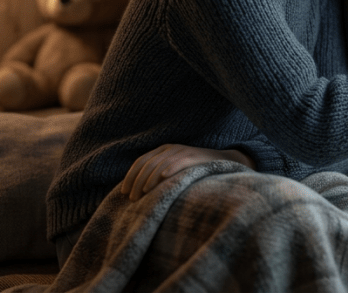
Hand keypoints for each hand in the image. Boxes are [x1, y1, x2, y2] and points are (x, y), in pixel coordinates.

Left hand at [120, 143, 252, 200]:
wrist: (222, 162)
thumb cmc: (194, 171)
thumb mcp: (173, 170)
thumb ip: (157, 175)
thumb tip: (136, 192)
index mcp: (162, 150)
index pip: (140, 161)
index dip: (130, 176)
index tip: (124, 192)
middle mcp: (170, 148)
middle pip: (147, 164)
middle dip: (137, 181)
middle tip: (133, 198)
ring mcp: (182, 151)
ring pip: (160, 164)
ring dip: (149, 179)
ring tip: (144, 193)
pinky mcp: (194, 156)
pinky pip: (179, 161)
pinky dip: (170, 168)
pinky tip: (163, 177)